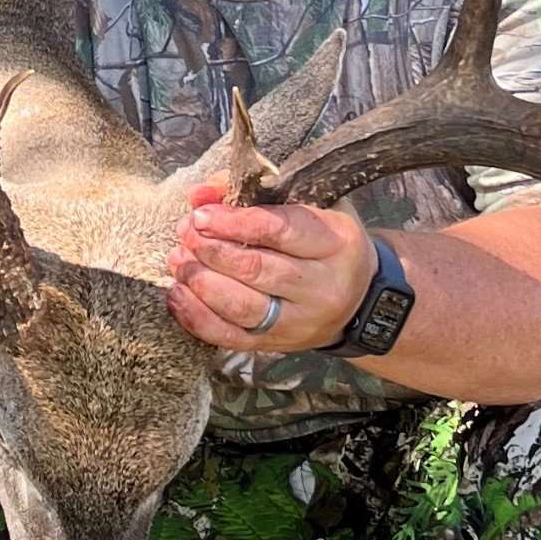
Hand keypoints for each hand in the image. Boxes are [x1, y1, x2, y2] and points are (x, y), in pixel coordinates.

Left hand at [166, 183, 377, 353]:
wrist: (362, 301)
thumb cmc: (327, 245)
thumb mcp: (308, 207)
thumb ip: (253, 195)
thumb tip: (199, 194)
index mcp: (335, 242)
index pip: (279, 231)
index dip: (234, 222)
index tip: (201, 214)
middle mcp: (321, 286)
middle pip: (257, 270)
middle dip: (211, 250)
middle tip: (185, 233)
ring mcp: (299, 321)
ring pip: (242, 307)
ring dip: (201, 282)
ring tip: (179, 260)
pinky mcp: (277, 345)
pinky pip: (230, 337)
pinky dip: (197, 317)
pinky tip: (178, 294)